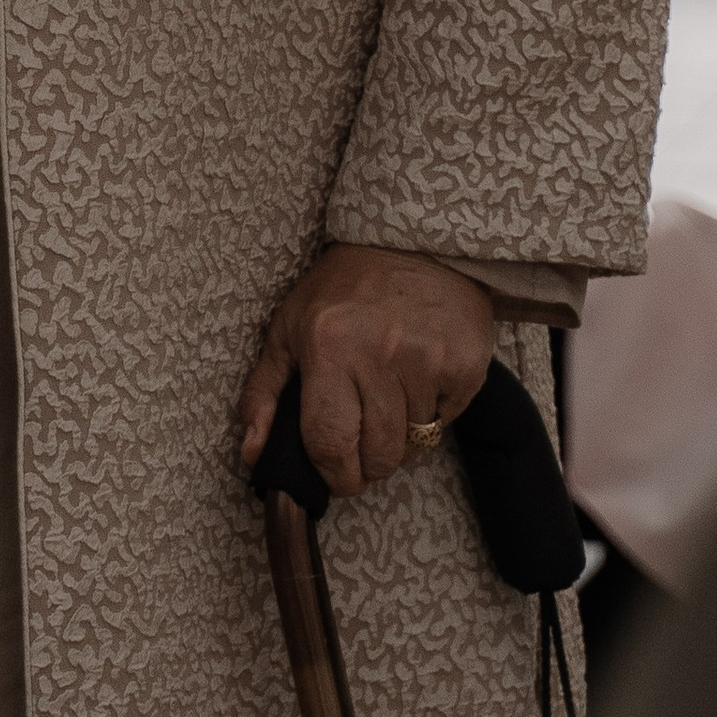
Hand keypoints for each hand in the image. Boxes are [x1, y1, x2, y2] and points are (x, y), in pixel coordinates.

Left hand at [239, 243, 496, 502]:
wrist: (414, 242)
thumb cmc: (343, 289)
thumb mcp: (288, 327)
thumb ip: (264, 392)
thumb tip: (251, 454)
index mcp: (329, 348)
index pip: (330, 444)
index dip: (332, 474)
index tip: (333, 474)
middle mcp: (380, 356)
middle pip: (378, 457)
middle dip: (367, 465)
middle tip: (361, 442)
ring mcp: (427, 363)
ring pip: (413, 446)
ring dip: (398, 439)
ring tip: (386, 399)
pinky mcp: (465, 368)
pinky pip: (445, 424)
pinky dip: (430, 417)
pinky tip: (417, 383)